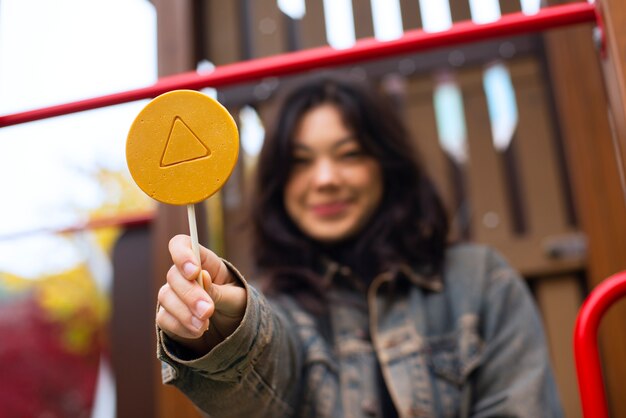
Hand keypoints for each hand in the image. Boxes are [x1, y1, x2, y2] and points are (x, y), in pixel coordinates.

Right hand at [156, 234, 246, 354]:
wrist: (231, 330)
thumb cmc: (235, 306)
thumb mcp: (236, 298)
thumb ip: (219, 289)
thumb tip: (202, 277)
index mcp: (204, 262)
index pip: (182, 245)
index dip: (183, 254)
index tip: (194, 272)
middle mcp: (184, 275)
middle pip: (173, 275)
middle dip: (190, 294)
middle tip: (208, 311)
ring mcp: (173, 295)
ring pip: (165, 297)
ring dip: (185, 313)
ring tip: (204, 326)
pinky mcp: (168, 316)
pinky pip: (164, 318)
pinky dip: (181, 327)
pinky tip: (197, 332)